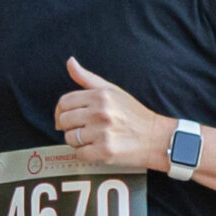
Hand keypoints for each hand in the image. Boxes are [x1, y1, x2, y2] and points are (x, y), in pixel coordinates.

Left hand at [53, 57, 169, 167]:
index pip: (64, 102)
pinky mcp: (104, 151)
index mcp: (100, 96)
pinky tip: (96, 149)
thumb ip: (87, 78)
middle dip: (69, 126)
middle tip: (81, 129)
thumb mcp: (112, 90)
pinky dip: (85, 153)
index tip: (66, 117)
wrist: (155, 138)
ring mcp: (102, 133)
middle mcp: (100, 112)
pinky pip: (79, 154)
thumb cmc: (133, 114)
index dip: (61, 111)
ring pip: (70, 138)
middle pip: (64, 121)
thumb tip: (69, 62)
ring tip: (91, 138)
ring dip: (77, 141)